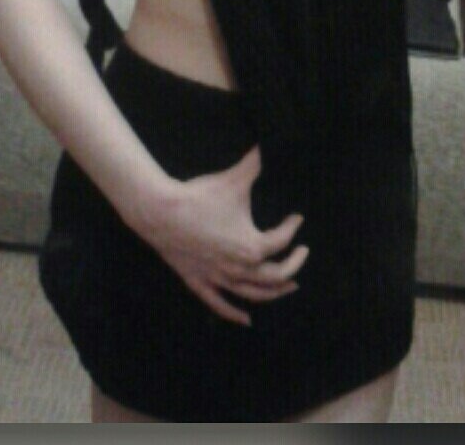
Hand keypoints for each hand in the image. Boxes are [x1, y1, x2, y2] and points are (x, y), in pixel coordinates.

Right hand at [137, 146, 307, 326]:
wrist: (161, 211)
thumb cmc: (201, 196)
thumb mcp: (236, 178)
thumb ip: (258, 161)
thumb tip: (271, 143)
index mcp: (251, 246)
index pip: (282, 240)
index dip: (293, 227)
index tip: (297, 218)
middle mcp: (238, 268)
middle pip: (274, 276)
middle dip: (293, 266)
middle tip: (302, 254)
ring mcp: (217, 278)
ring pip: (252, 294)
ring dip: (274, 293)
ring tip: (289, 287)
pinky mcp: (198, 282)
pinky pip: (219, 304)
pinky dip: (234, 314)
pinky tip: (246, 320)